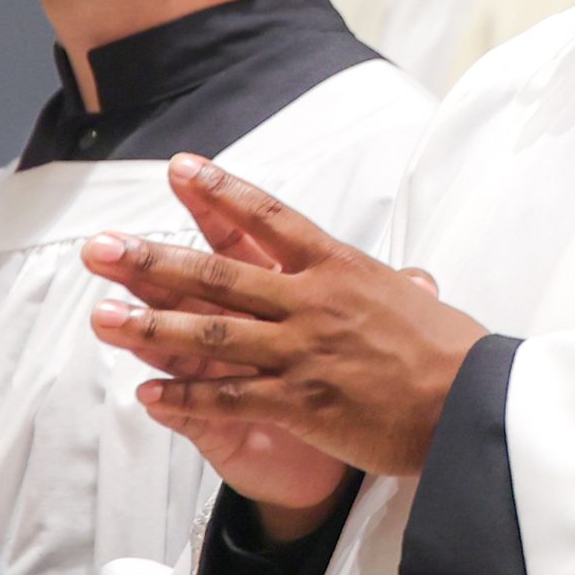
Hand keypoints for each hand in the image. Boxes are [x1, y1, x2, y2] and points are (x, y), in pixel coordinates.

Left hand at [84, 153, 486, 484]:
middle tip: (101, 247)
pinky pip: (229, 399)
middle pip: (218, 272)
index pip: (268, 217)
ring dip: (148, 324)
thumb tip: (411, 277)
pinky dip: (185, 398)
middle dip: (152, 259)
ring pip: (209, 333)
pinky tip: (147, 393)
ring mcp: (300, 351)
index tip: (180, 169)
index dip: (220, 192)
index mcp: (338, 265)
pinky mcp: (299, 403)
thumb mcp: (420, 302)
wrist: (473, 406)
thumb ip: (398, 285)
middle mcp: (311, 301)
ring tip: (100, 316)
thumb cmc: (453, 352)